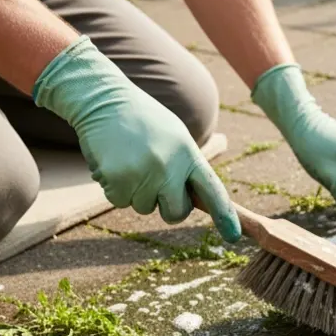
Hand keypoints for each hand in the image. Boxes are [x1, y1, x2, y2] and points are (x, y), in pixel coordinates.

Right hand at [32, 37, 242, 241]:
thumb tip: (194, 201)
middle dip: (166, 206)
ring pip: (144, 207)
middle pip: (176, 213)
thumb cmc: (142, 120)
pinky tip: (114, 161)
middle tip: (154, 181)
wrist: (103, 99)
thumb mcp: (175, 137)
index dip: (225, 215)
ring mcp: (143, 174)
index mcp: (188, 154)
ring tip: (129, 158)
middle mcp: (169, 167)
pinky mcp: (117, 180)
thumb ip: (186, 167)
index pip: (213, 190)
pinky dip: (114, 187)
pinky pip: (120, 201)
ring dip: (136, 191)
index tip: (232, 236)